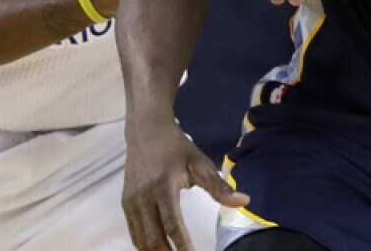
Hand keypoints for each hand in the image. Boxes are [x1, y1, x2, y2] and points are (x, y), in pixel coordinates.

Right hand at [122, 117, 249, 250]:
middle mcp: (144, 197)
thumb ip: (220, 187)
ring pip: (141, 240)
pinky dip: (145, 246)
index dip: (182, 246)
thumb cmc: (177, 148)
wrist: (146, 131)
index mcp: (164, 186)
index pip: (172, 224)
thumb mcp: (200, 163)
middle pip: (153, 238)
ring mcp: (132, 201)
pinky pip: (134, 233)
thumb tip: (244, 201)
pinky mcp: (126, 203)